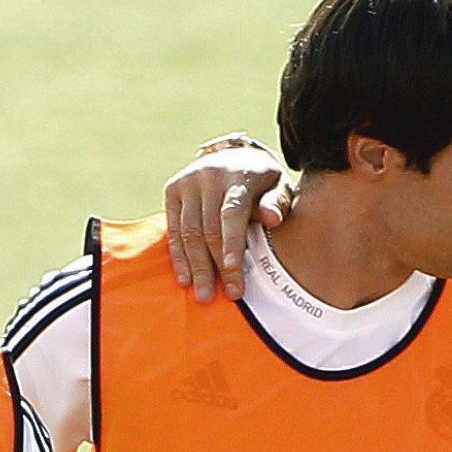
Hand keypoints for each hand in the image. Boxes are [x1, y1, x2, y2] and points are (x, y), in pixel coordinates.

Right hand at [163, 145, 291, 302]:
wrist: (234, 156)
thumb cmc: (262, 182)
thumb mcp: (278, 186)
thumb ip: (278, 202)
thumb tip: (272, 219)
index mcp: (238, 176)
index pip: (232, 213)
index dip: (231, 244)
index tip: (234, 272)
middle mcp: (209, 176)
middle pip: (209, 229)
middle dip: (218, 266)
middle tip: (229, 295)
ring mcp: (188, 182)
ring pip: (188, 233)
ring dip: (197, 267)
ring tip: (204, 295)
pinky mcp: (173, 190)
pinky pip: (173, 229)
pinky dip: (179, 256)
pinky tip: (186, 279)